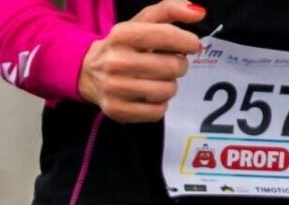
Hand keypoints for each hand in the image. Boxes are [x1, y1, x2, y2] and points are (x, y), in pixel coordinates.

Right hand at [76, 0, 205, 123]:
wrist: (89, 72)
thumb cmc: (124, 45)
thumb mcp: (141, 22)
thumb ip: (170, 10)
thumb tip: (199, 12)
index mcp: (122, 35)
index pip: (166, 35)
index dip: (187, 41)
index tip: (191, 45)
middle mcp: (116, 61)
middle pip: (172, 66)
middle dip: (180, 65)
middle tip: (173, 64)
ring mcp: (114, 88)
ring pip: (167, 90)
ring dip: (170, 85)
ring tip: (161, 80)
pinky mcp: (117, 110)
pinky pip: (157, 112)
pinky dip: (160, 104)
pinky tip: (151, 96)